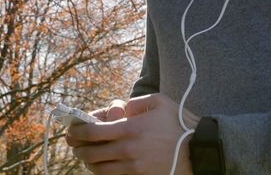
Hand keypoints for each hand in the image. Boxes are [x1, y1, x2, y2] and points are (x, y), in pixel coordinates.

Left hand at [67, 94, 199, 174]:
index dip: (77, 132)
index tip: (71, 131)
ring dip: (89, 162)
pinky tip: (103, 166)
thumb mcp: (158, 102)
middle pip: (91, 154)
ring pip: (99, 169)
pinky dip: (103, 172)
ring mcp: (133, 167)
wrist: (199, 151)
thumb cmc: (180, 124)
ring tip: (87, 155)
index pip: (93, 132)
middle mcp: (127, 150)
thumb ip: (134, 103)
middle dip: (78, 149)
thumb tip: (120, 110)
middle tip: (75, 145)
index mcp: (130, 128)